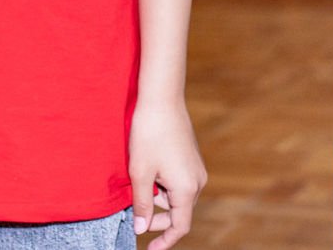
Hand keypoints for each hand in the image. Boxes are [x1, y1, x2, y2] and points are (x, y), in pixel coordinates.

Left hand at [128, 96, 206, 247]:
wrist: (162, 99)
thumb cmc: (149, 134)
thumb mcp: (140, 172)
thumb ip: (142, 204)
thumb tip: (142, 228)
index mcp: (186, 189)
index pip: (180, 227)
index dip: (165, 240)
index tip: (150, 249)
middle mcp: (197, 181)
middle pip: (179, 213)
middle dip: (157, 219)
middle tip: (135, 215)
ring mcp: (196, 169)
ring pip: (177, 197)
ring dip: (158, 200)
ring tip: (138, 187)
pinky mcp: (191, 159)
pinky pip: (179, 183)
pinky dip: (163, 187)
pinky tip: (148, 174)